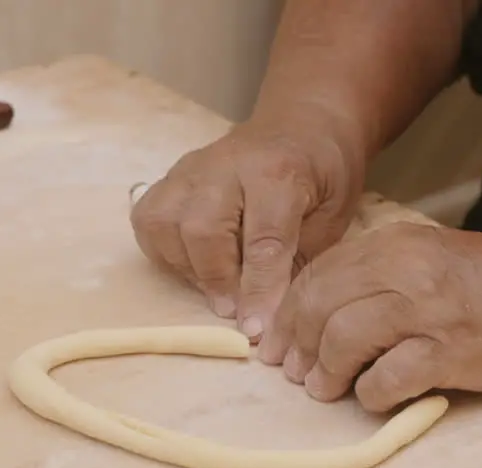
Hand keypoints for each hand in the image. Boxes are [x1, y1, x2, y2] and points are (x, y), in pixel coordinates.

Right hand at [129, 103, 367, 340]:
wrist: (300, 124)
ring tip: (216, 284)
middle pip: (201, 228)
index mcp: (279, 172)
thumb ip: (299, 260)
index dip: (259, 290)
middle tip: (232, 309)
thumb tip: (267, 315)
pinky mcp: (170, 177)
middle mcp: (226, 165)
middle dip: (216, 279)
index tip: (256, 329)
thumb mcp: (333, 216)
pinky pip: (149, 221)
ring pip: (164, 224)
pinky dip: (164, 250)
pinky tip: (192, 262)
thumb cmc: (323, 174)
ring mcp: (191, 169)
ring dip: (187, 267)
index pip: (264, 240)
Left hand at [257, 221, 481, 411]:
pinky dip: (369, 394)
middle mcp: (408, 269)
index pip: (319, 275)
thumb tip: (310, 315)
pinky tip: (373, 397)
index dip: (287, 314)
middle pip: (321, 305)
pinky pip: (386, 378)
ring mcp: (429, 310)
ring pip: (343, 339)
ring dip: (326, 373)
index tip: (274, 343)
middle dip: (296, 345)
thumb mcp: (426, 258)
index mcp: (396, 242)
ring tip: (325, 390)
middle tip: (293, 373)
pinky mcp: (449, 352)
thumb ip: (373, 276)